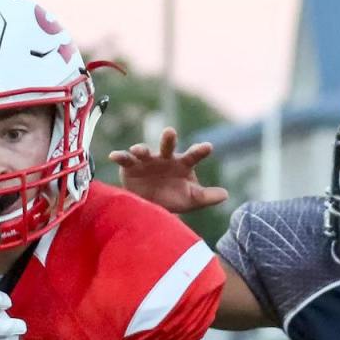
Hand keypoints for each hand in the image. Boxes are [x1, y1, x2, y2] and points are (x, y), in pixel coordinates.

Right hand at [109, 127, 228, 212]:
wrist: (152, 207)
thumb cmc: (175, 198)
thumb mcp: (192, 200)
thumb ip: (207, 197)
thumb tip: (225, 195)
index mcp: (183, 164)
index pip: (193, 155)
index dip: (200, 151)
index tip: (208, 147)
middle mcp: (165, 158)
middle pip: (167, 146)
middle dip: (168, 139)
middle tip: (170, 132)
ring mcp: (147, 161)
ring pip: (144, 151)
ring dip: (141, 149)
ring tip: (139, 150)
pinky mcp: (131, 166)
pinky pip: (125, 159)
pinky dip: (120, 156)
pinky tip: (114, 155)